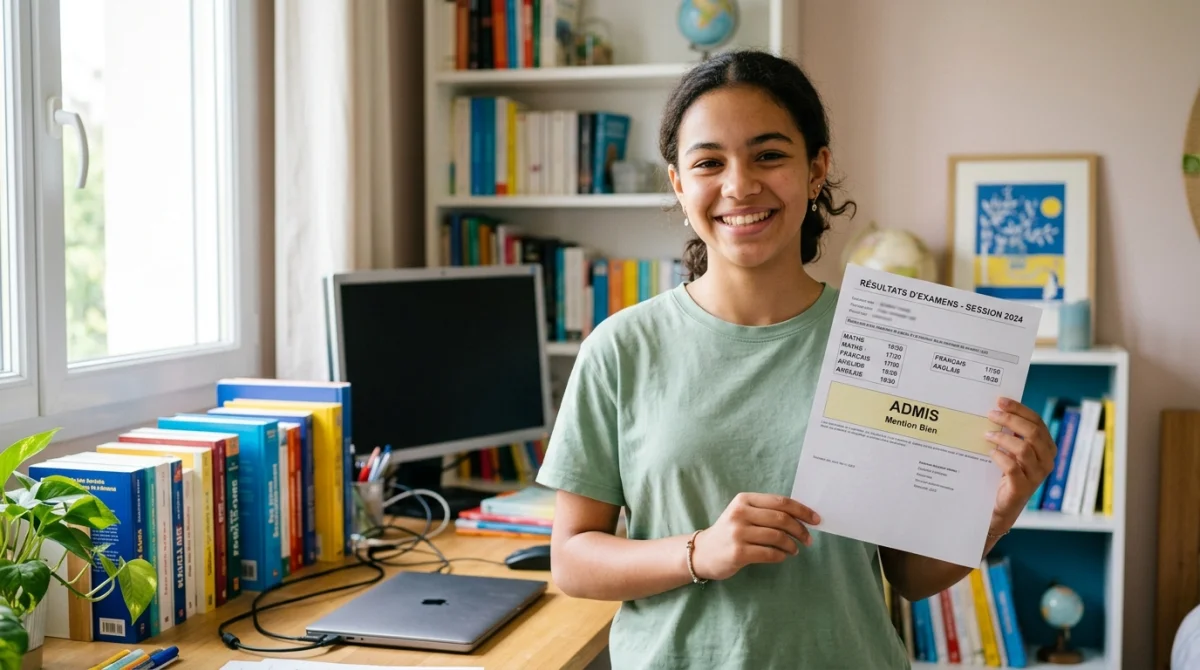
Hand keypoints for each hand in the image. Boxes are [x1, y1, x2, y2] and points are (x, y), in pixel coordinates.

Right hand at [690, 492, 819, 580]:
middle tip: (808, 539)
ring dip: (792, 545)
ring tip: (794, 550)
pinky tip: (782, 556)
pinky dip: (781, 556)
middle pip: (781, 519)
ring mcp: (737, 533)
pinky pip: (769, 553)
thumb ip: (767, 511)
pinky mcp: (738, 552)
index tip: (816, 520)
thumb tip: (802, 517)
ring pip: (777, 537)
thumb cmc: (730, 532)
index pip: (780, 502)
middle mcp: (740, 514)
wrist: (703, 552)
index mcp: (744, 500)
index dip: (802, 511)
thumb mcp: (744, 514)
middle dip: (800, 530)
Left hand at [984, 396, 1056, 534]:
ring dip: (1003, 438)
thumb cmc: (1005, 474)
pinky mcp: (1022, 488)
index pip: (1037, 422)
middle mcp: (1046, 461)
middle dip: (1011, 420)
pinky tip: (990, 453)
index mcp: (1046, 448)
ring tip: (987, 434)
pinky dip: (1000, 457)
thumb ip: (1012, 434)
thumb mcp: (1012, 451)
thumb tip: (997, 409)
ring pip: (1024, 449)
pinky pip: (1012, 467)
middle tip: (991, 414)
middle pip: (1033, 432)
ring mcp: (1036, 476)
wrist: (1001, 507)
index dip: (1019, 409)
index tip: (1000, 401)